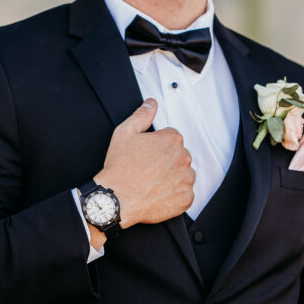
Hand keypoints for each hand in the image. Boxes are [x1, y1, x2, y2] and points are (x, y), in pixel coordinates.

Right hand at [94, 98, 194, 228]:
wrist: (116, 200)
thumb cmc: (119, 168)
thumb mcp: (125, 133)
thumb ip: (142, 115)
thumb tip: (151, 103)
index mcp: (172, 139)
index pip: (172, 138)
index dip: (157, 146)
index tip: (146, 154)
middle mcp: (184, 158)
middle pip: (179, 156)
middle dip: (167, 161)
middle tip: (147, 169)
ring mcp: (186, 180)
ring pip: (183, 175)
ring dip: (172, 177)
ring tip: (152, 182)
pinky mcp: (186, 199)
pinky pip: (184, 195)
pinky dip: (174, 195)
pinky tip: (158, 194)